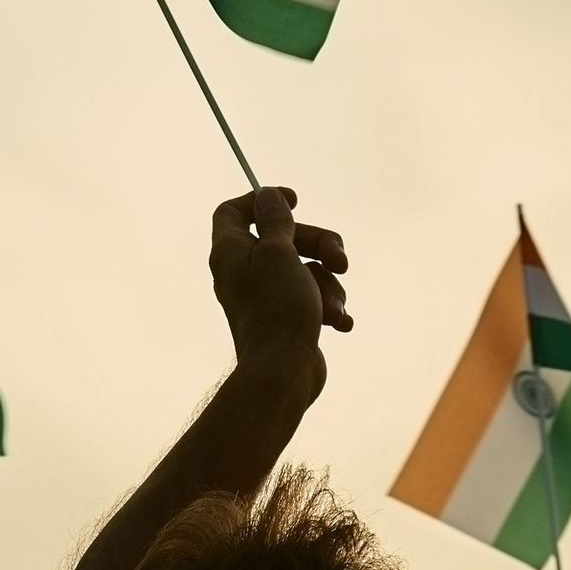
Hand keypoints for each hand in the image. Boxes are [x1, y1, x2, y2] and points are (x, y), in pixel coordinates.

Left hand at [208, 186, 350, 388]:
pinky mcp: (287, 319)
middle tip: (339, 260)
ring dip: (328, 283)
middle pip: (284, 238)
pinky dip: (328, 306)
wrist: (283, 373)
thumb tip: (268, 196)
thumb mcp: (278, 253)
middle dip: (318, 244)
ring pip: (306, 269)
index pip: (233, 212)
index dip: (262, 201)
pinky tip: (339, 322)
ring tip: (333, 306)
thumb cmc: (277, 311)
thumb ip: (275, 222)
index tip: (294, 200)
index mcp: (232, 252)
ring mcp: (266, 297)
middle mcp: (244, 273)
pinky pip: (312, 298)